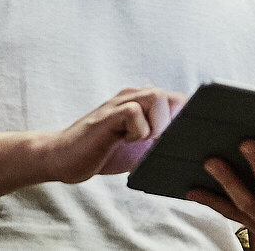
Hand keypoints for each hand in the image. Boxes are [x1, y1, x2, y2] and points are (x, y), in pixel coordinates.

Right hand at [44, 86, 185, 183]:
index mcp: (144, 104)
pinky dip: (137, 131)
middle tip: (158, 144)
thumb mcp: (140, 147)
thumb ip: (161, 140)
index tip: (184, 141)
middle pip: (174, 97)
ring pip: (156, 96)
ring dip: (157, 125)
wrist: (64, 157)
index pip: (180, 101)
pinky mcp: (107, 116)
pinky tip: (125, 141)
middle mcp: (134, 97)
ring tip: (144, 141)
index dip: (189, 119)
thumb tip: (190, 147)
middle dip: (174, 125)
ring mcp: (119, 104)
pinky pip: (133, 112)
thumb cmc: (104, 153)